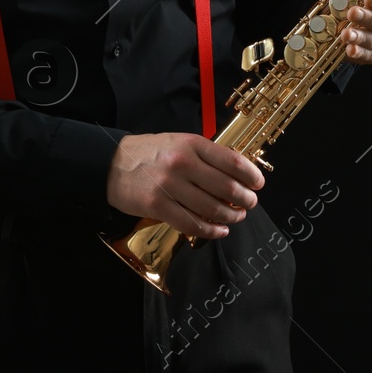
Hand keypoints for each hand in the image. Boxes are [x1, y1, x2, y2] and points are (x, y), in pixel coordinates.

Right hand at [106, 132, 264, 238]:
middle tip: (250, 204)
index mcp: (191, 144)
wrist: (112, 164)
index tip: (258, 184)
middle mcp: (182, 164)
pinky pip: (191, 224)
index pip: (232, 162)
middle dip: (245, 200)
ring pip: (211, 208)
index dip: (251, 176)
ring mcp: (169, 186)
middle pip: (226, 187)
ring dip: (230, 217)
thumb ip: (206, 155)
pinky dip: (211, 230)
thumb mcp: (179, 142)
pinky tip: (219, 230)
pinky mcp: (158, 206)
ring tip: (236, 217)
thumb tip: (238, 173)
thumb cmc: (150, 153)